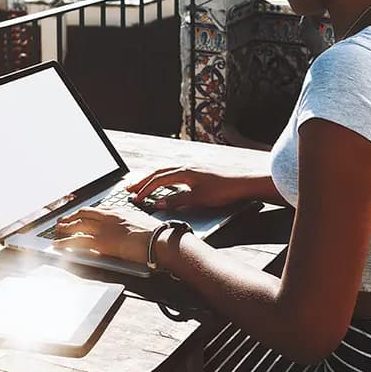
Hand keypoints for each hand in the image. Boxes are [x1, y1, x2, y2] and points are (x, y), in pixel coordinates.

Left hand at [53, 207, 162, 263]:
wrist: (159, 241)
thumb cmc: (155, 234)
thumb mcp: (141, 222)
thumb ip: (130, 222)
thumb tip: (128, 227)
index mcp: (119, 210)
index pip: (97, 209)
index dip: (86, 213)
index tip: (81, 215)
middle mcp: (108, 216)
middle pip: (84, 214)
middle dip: (72, 217)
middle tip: (63, 220)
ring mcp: (103, 228)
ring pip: (78, 225)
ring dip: (65, 227)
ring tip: (58, 230)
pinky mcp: (101, 242)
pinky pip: (77, 241)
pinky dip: (65, 242)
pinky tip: (58, 245)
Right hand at [125, 166, 251, 211]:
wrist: (242, 183)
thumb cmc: (222, 190)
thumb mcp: (197, 199)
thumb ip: (176, 201)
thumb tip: (157, 203)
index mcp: (183, 172)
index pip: (157, 181)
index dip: (145, 190)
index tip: (135, 199)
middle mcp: (185, 167)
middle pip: (157, 173)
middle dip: (142, 181)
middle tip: (129, 189)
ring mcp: (190, 169)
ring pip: (165, 172)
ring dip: (151, 179)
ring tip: (141, 185)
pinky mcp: (196, 172)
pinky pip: (173, 173)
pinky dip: (162, 179)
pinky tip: (163, 184)